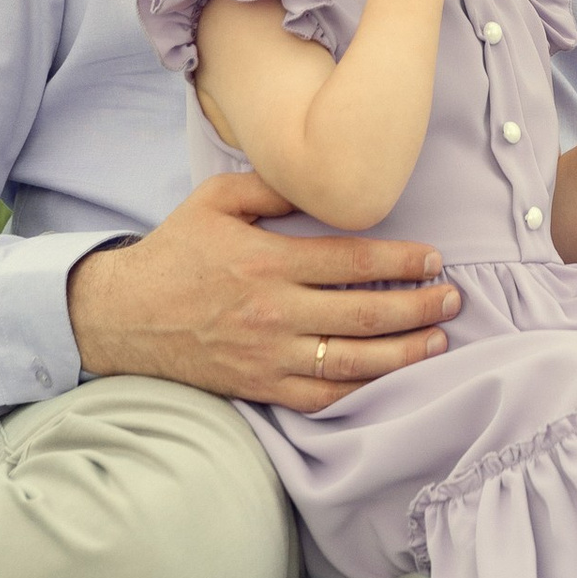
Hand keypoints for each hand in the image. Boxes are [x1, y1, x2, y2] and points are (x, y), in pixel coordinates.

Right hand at [67, 171, 462, 408]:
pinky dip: (362, 391)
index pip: (352, 264)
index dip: (402, 263)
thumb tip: (320, 180)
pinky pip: (321, 397)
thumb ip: (271, 188)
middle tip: (453, 300)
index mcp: (267, 262)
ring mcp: (267, 356)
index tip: (434, 259)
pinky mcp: (259, 387)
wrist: (123, 316)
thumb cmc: (174, 252)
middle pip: (364, 316)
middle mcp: (273, 313)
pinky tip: (391, 379)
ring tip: (438, 341)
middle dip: (418, 308)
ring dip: (404, 353)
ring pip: (351, 362)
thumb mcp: (215, 201)